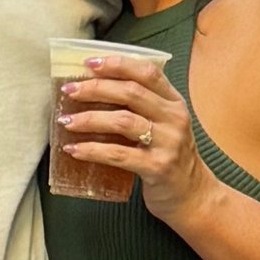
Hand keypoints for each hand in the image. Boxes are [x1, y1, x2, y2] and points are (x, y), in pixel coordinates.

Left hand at [56, 60, 209, 224]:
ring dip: (89, 119)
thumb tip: (95, 90)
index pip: (147, 72)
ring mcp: (168, 143)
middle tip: (69, 90)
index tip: (90, 63)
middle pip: (131, 93)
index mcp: (174, 102)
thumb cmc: (170, 158)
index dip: (117, 64)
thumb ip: (142, 107)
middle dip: (96, 88)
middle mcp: (174, 118)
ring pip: (122, 121)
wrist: (192, 196)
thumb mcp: (164, 126)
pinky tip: (74, 149)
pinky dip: (92, 150)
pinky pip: (118, 154)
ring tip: (67, 121)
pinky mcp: (157, 167)